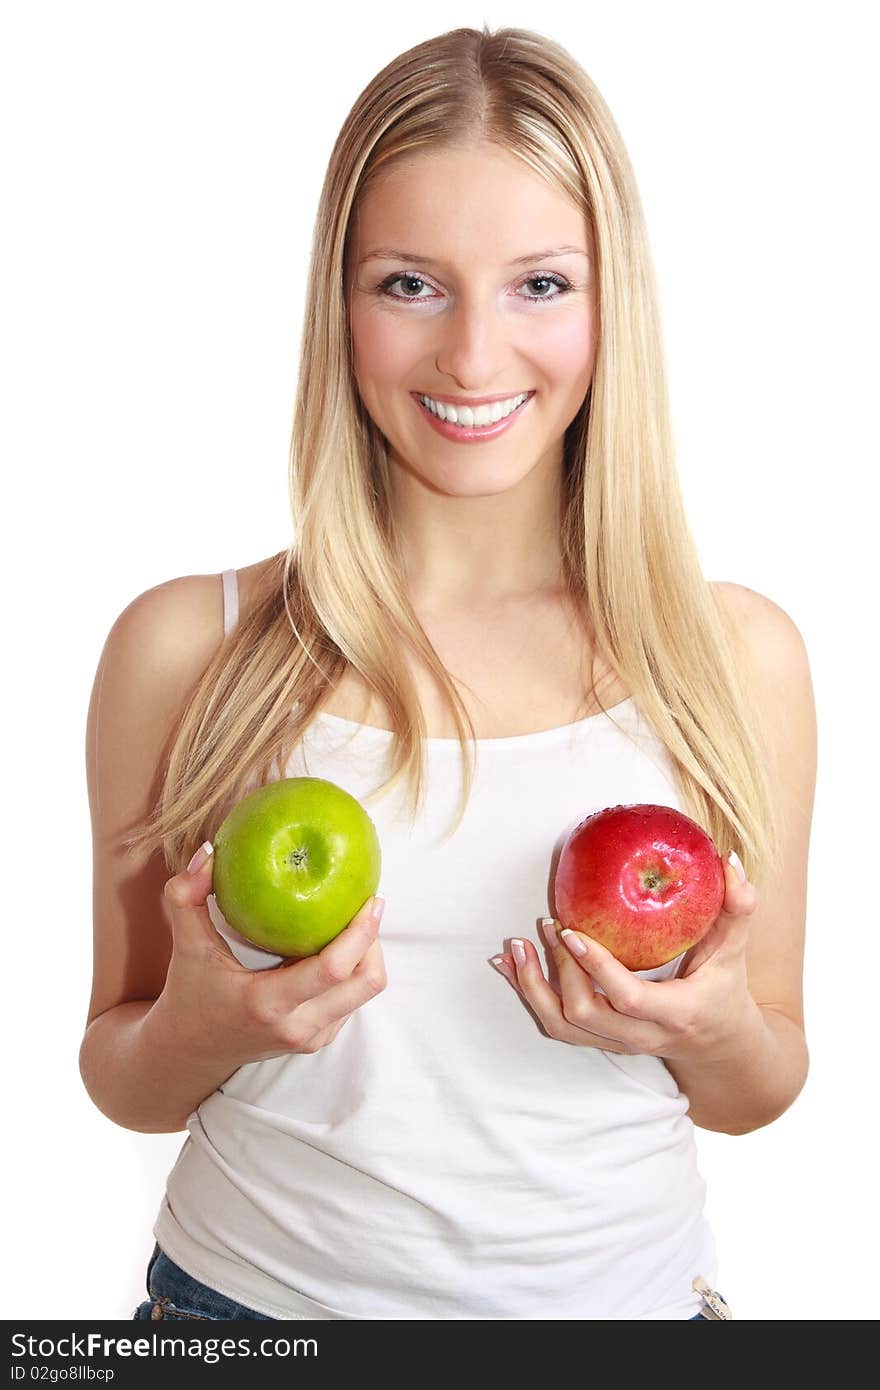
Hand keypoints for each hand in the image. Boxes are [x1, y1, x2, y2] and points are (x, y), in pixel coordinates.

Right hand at [160, 846, 386, 1066]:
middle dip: (374, 939)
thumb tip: (207, 854)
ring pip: (365, 993)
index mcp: (267, 1003)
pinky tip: (339, 945)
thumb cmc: (189, 994)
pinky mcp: (317, 1040)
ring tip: (353, 921)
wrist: (189, 1052)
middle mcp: (296, 1026)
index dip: (361, 933)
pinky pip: (353, 1002)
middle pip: (365, 983)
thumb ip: (185, 896)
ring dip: (368, 955)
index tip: (371, 899)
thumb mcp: (184, 945)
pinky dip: (355, 972)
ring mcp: (310, 1038)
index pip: (333, 970)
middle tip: (368, 904)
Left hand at [490, 855, 758, 1061]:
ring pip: (563, 1027)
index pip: (629, 999)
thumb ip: (737, 908)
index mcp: (677, 1013)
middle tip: (547, 924)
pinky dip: (529, 995)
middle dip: (559, 970)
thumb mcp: (735, 950)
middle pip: (586, 1014)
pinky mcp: (601, 1041)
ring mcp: (618, 1043)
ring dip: (532, 988)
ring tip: (516, 946)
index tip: (571, 929)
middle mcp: (642, 1035)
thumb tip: (730, 860)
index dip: (597, 968)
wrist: (720, 1046)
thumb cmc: (725, 989)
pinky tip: (510, 965)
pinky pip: (557, 1025)